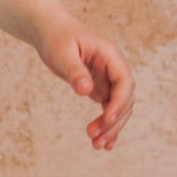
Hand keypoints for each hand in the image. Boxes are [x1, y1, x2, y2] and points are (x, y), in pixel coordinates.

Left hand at [36, 23, 134, 151]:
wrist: (51, 32)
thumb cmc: (56, 38)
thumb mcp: (62, 52)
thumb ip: (74, 71)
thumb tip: (86, 91)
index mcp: (110, 56)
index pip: (124, 82)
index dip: (119, 102)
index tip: (107, 119)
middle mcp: (114, 68)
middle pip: (125, 99)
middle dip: (114, 120)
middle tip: (94, 138)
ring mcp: (109, 79)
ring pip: (119, 108)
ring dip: (111, 127)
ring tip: (96, 145)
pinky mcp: (100, 88)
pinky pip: (109, 109)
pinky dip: (107, 125)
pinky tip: (102, 143)